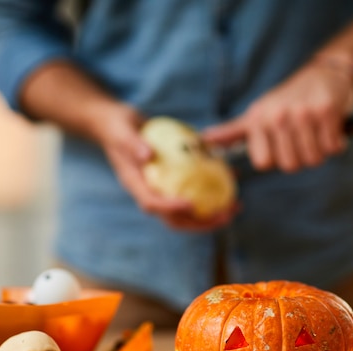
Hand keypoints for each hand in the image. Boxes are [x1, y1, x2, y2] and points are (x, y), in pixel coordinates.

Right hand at [92, 104, 236, 230]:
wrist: (117, 125)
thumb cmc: (117, 127)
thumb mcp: (122, 131)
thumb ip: (133, 144)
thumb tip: (147, 155)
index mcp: (135, 184)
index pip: (152, 204)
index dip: (171, 208)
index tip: (191, 204)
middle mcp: (150, 191)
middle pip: (174, 218)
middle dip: (201, 222)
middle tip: (225, 215)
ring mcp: (162, 188)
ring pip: (188, 211)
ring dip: (212, 213)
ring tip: (235, 206)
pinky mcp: (173, 180)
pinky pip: (194, 190)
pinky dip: (213, 190)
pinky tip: (233, 181)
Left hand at [203, 58, 352, 171]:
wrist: (324, 73)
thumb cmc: (288, 100)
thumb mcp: (257, 114)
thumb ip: (232, 132)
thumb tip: (204, 140)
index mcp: (257, 119)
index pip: (263, 164)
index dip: (276, 159)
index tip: (281, 144)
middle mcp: (277, 115)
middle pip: (290, 165)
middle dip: (300, 158)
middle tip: (302, 138)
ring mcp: (302, 113)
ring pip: (312, 159)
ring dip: (319, 151)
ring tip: (315, 132)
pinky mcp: (326, 111)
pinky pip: (331, 148)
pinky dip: (335, 142)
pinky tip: (329, 128)